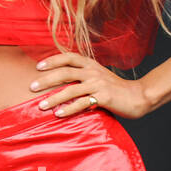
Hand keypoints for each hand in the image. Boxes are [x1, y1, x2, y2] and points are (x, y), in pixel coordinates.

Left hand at [28, 52, 150, 119]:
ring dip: (54, 98)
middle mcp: (92, 72)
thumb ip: (81, 75)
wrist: (138, 96)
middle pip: (65, 72)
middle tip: (32, 87)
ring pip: (71, 89)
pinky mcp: (103, 97)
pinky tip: (58, 114)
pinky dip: (68, 108)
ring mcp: (98, 84)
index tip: (37, 67)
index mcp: (90, 64)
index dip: (52, 60)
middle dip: (46, 80)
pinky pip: (82, 103)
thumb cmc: (114, 88)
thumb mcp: (97, 76)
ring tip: (41, 106)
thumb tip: (59, 79)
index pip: (68, 57)